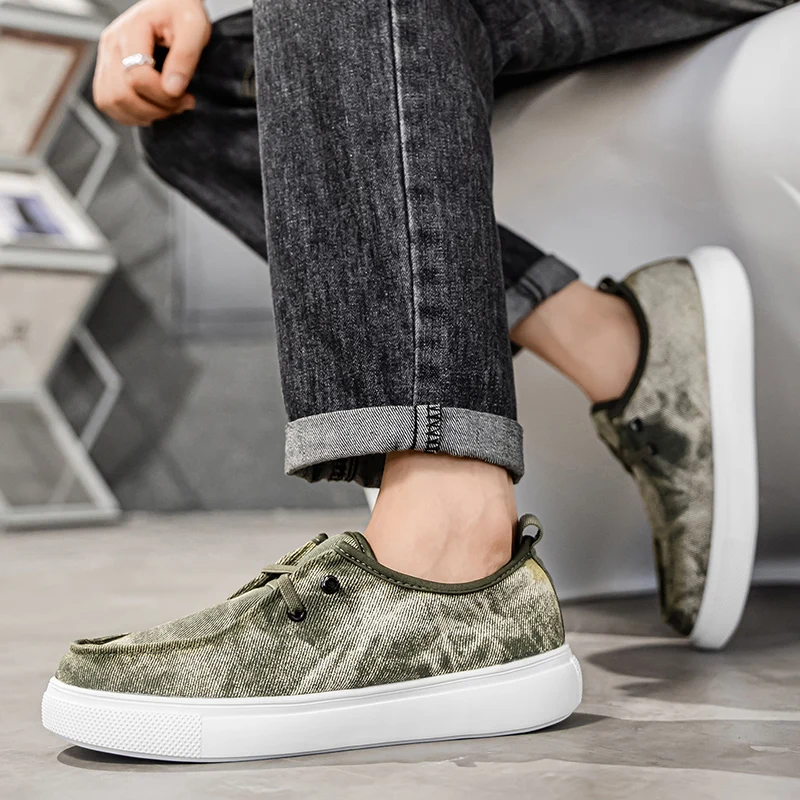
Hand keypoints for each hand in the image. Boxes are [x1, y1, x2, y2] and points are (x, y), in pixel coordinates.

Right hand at [93, 0, 210, 125]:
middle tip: (181, 104)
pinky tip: (152, 107)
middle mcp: (111, 43)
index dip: (163, 95)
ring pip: (111, 102)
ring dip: (143, 114)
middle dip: (156, 108)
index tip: (187, 96)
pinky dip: (131, 114)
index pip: (137, 76)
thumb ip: (185, 56)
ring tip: (167, 107)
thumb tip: (172, 89)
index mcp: (131, 29)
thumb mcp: (194, 28)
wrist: (172, 6)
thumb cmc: (183, 15)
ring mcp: (105, 57)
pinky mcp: (107, 70)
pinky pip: (107, 103)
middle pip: (121, 94)